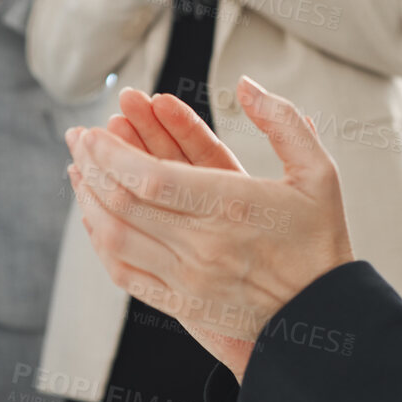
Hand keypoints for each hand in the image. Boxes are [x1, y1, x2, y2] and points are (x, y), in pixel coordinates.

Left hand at [66, 78, 353, 383]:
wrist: (325, 317)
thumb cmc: (321, 240)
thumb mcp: (318, 172)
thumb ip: (282, 122)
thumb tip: (245, 84)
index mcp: (232, 208)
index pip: (151, 179)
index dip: (113, 154)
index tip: (94, 131)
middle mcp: (202, 246)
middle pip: (124, 203)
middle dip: (92, 165)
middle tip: (77, 138)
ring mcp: (187, 279)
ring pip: (116, 238)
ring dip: (89, 201)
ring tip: (77, 171)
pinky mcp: (181, 304)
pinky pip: (125, 272)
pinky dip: (102, 242)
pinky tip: (94, 218)